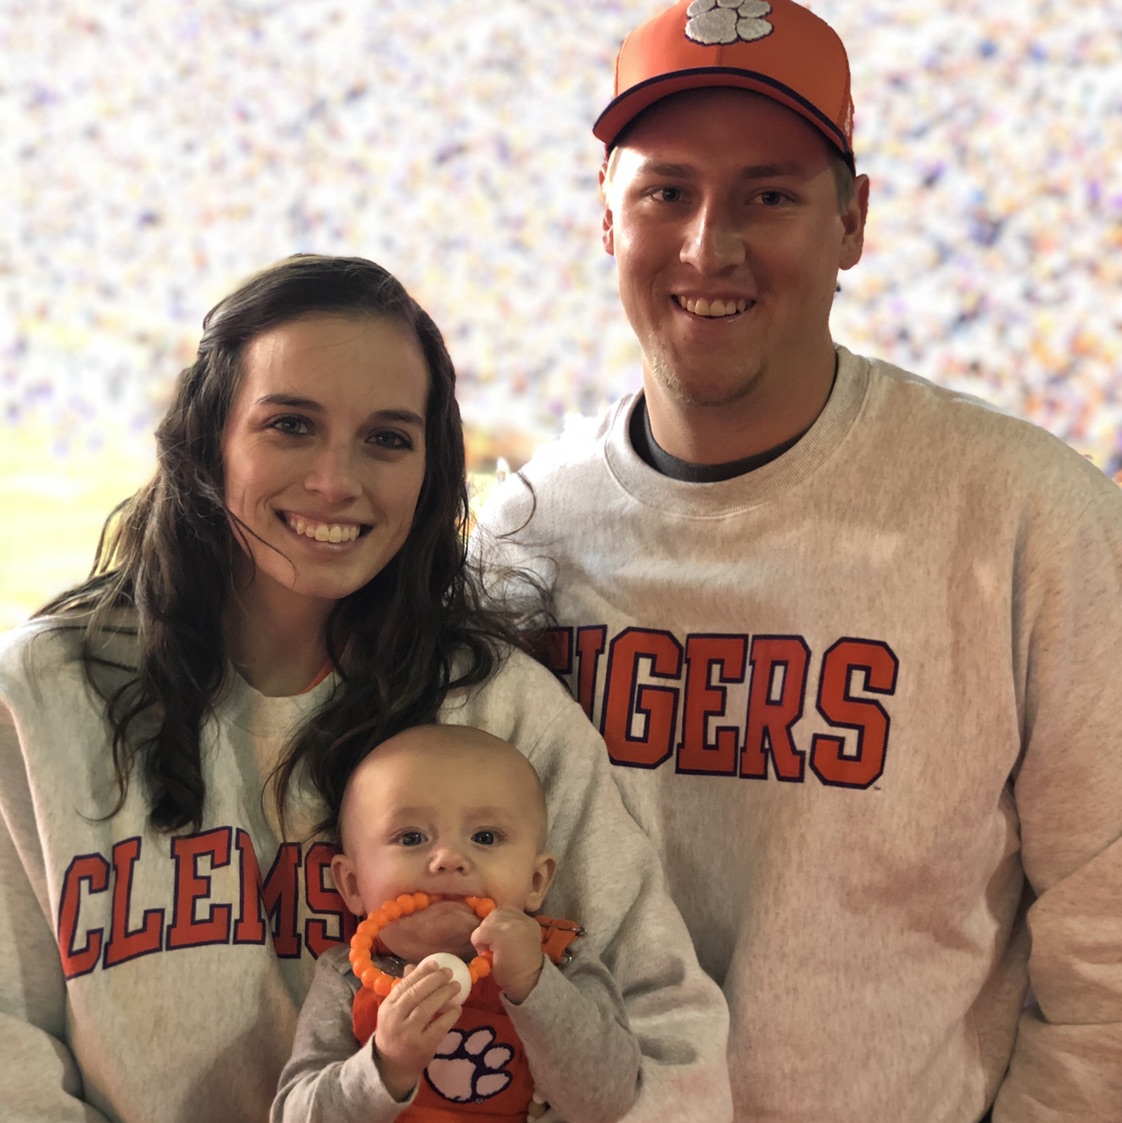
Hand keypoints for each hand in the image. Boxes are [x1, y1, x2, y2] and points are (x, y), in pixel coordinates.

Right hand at [373, 960, 462, 1100]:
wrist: (391, 1065)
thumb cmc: (395, 1032)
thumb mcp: (393, 1011)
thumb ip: (404, 989)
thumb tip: (414, 965)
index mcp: (387, 1007)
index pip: (404, 985)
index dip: (421, 972)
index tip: (435, 963)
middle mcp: (395, 1019)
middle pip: (415, 994)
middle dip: (434, 980)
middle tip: (449, 972)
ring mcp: (408, 1034)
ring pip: (426, 1009)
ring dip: (443, 994)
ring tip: (456, 986)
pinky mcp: (422, 1047)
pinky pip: (438, 1027)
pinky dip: (449, 1016)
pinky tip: (458, 1008)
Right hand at [471, 906, 544, 1003]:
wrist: (532, 977)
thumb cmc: (508, 975)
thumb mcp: (489, 964)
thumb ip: (484, 947)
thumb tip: (483, 940)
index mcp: (501, 935)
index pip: (481, 931)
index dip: (479, 941)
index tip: (483, 950)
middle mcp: (514, 922)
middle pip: (491, 917)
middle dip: (487, 928)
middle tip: (489, 941)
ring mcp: (525, 919)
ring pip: (502, 911)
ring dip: (497, 921)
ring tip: (498, 934)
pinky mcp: (531, 920)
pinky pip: (514, 912)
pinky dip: (508, 919)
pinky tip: (507, 930)